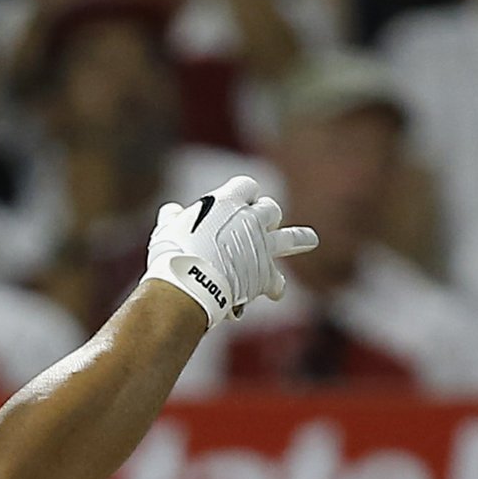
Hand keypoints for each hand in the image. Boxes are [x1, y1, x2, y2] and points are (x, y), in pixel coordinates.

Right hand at [146, 176, 316, 324]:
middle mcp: (252, 219)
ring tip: (310, 240)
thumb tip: (171, 212)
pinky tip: (275, 292)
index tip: (238, 200)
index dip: (243, 193)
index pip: (246, 186)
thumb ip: (173, 219)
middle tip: (260, 222)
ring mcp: (263, 246)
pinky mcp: (265, 274)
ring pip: (291, 238)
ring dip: (300, 239)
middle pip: (270, 209)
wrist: (188, 283)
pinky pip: (276, 281)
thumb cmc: (173, 253)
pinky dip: (274, 286)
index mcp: (229, 201)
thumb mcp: (167, 229)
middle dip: (266, 215)